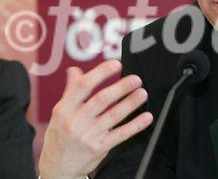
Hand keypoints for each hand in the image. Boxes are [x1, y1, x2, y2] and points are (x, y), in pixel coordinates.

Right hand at [39, 60, 152, 178]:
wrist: (57, 169)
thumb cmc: (60, 137)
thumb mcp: (60, 114)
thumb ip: (70, 91)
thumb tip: (74, 70)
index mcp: (64, 109)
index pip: (82, 87)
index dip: (100, 74)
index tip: (115, 64)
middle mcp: (75, 122)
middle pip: (100, 101)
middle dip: (120, 88)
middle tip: (135, 79)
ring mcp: (88, 136)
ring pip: (113, 116)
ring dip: (130, 104)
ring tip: (142, 94)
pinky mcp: (99, 148)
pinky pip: (120, 135)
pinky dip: (135, 125)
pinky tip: (146, 117)